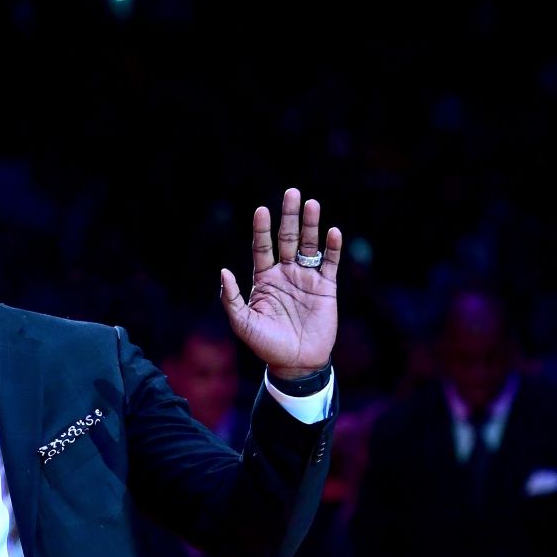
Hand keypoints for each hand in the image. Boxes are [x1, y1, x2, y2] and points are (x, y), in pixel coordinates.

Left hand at [219, 188, 341, 377]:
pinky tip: (332, 232)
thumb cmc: (266, 345)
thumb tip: (224, 271)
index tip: (261, 210)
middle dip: (289, 216)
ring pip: (309, 245)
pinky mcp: (326, 287)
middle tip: (292, 192)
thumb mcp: (243, 324)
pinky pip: (330, 263)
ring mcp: (306, 279)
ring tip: (312, 203)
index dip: (262, 229)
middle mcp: (285, 273)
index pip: (262, 247)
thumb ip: (232, 298)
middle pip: (287, 239)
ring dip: (311, 225)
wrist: (296, 363)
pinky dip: (332, 248)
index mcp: (264, 279)